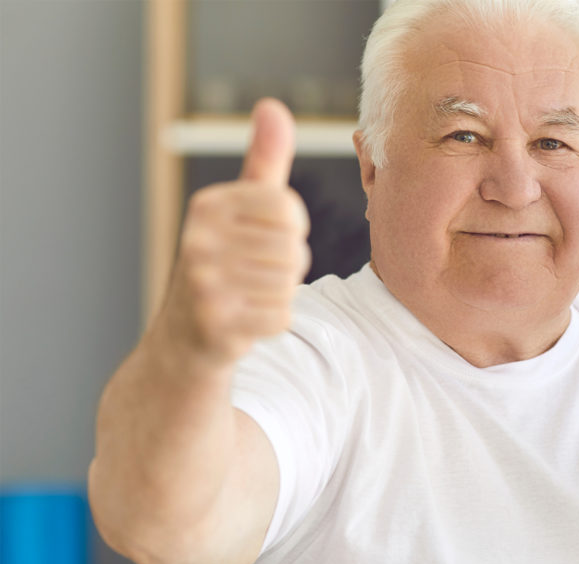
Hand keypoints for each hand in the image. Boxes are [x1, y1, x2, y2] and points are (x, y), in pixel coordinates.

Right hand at [157, 98, 310, 366]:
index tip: (263, 240)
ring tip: (247, 294)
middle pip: (293, 249)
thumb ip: (263, 159)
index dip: (290, 229)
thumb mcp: (238, 208)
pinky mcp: (216, 324)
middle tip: (252, 274)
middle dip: (286, 266)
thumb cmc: (221, 264)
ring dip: (278, 294)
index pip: (288, 210)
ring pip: (289, 284)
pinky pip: (282, 316)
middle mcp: (198, 239)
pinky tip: (245, 319)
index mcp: (207, 206)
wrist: (182, 340)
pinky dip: (272, 321)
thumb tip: (272, 105)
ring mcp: (203, 283)